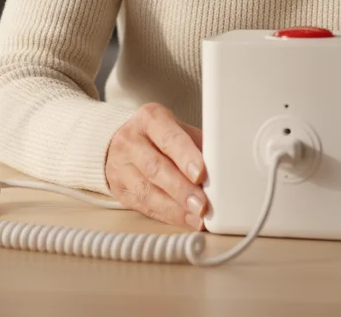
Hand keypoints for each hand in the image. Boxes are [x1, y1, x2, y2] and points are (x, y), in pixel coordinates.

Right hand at [105, 103, 207, 229]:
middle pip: (156, 168)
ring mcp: (120, 166)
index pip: (168, 138)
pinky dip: (167, 216)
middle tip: (201, 204)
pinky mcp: (118, 190)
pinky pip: (143, 206)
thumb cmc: (157, 136)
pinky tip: (184, 220)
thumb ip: (197, 145)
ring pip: (147, 191)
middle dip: (181, 189)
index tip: (201, 174)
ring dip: (175, 208)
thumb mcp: (177, 129)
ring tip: (196, 218)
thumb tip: (222, 167)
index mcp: (149, 119)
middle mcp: (130, 141)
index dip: (185, 156)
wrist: (118, 142)